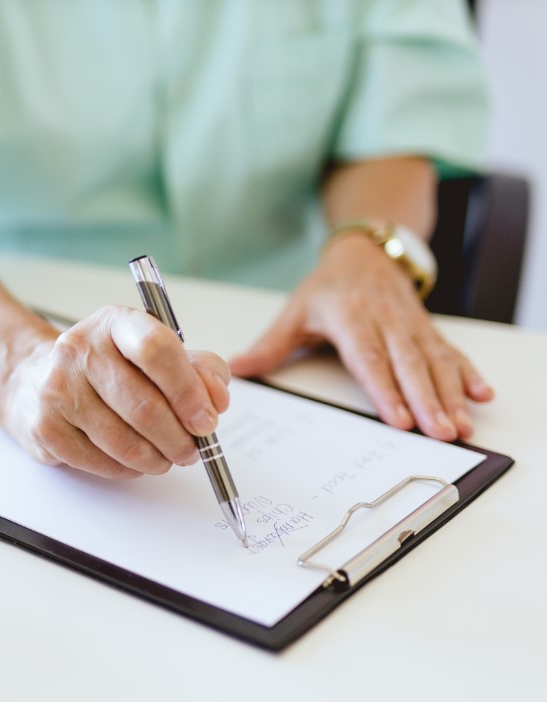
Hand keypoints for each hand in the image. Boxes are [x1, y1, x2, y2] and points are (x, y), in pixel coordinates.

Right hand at [0, 306, 230, 478]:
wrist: (38, 381)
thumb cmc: (110, 370)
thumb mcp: (159, 356)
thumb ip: (199, 371)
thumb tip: (216, 399)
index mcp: (114, 323)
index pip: (156, 348)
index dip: (188, 390)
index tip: (207, 419)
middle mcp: (79, 349)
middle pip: (143, 405)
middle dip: (178, 438)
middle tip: (192, 450)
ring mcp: (56, 388)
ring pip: (124, 442)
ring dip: (156, 459)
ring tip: (165, 457)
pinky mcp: (44, 426)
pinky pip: (100, 462)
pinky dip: (127, 469)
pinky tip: (133, 460)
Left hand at [230, 235, 493, 439]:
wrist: (364, 252)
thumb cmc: (327, 287)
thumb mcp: (294, 311)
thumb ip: (270, 345)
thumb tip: (237, 369)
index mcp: (350, 315)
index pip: (369, 358)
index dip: (385, 389)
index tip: (398, 419)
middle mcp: (386, 319)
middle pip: (409, 365)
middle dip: (428, 401)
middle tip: (440, 433)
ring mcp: (411, 325)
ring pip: (436, 362)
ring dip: (452, 395)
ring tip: (460, 426)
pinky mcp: (428, 329)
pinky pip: (451, 352)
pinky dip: (469, 374)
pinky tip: (482, 397)